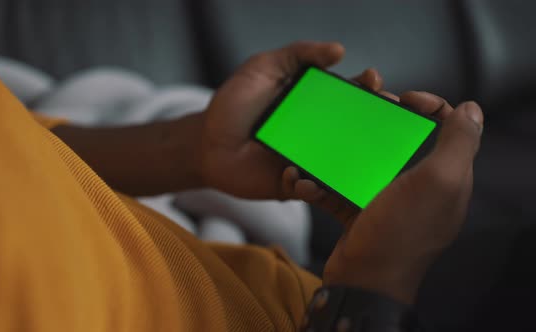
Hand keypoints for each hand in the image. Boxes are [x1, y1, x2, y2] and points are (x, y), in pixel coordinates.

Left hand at [200, 41, 384, 198]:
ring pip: (340, 164)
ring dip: (353, 162)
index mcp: (315, 104)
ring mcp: (308, 160)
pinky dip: (310, 186)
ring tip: (353, 155)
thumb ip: (298, 54)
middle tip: (386, 117)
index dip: (366, 88)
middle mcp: (318, 133)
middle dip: (376, 124)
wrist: (206, 142)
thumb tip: (338, 50)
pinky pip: (311, 189)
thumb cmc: (234, 103)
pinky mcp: (293, 184)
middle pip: (356, 130)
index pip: (350, 95)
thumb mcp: (263, 68)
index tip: (373, 81)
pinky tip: (296, 175)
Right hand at [322, 92, 483, 303]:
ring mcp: (386, 201)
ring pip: (364, 163)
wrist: (362, 280)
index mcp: (444, 178)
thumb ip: (458, 143)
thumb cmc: (400, 231)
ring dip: (339, 155)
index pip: (446, 128)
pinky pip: (338, 190)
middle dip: (378, 123)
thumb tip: (473, 109)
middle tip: (359, 115)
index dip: (430, 105)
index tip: (403, 98)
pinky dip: (320, 185)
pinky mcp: (358, 212)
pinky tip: (304, 183)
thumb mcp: (438, 182)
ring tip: (318, 150)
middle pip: (401, 140)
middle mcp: (418, 188)